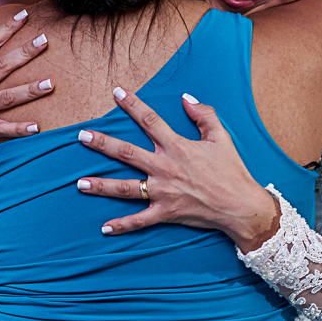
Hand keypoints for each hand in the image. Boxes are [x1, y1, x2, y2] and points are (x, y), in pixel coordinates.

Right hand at [0, 8, 53, 149]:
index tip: (25, 15)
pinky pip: (3, 128)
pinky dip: (19, 129)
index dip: (6, 28)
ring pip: (7, 97)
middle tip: (44, 39)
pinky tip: (36, 127)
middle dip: (24, 52)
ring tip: (51, 84)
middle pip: (2, 66)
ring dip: (29, 90)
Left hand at [75, 88, 279, 251]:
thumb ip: (204, 115)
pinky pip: (140, 220)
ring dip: (101, 186)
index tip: (117, 92)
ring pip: (125, 188)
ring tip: (80, 183)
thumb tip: (186, 98)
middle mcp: (165, 168)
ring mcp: (163, 192)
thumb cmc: (232, 171)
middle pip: (126, 153)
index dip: (133, 105)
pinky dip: (122, 225)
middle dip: (102, 143)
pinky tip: (104, 228)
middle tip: (82, 136)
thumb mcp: (221, 138)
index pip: (150, 121)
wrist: (241, 206)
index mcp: (177, 147)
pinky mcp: (165, 213)